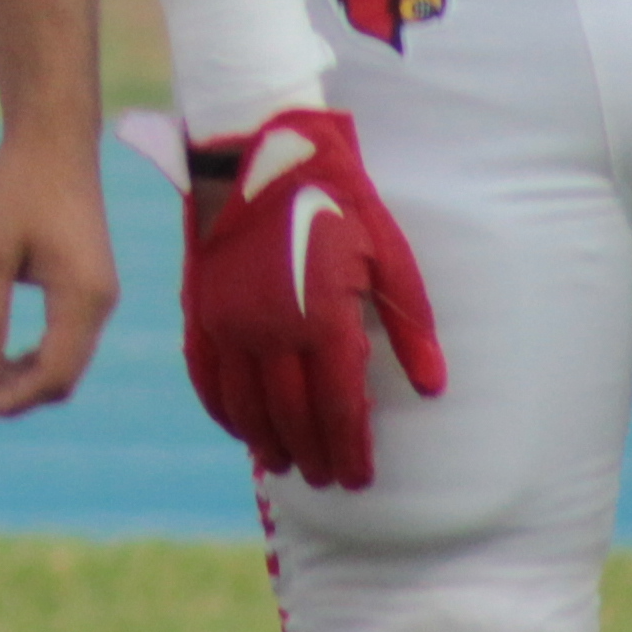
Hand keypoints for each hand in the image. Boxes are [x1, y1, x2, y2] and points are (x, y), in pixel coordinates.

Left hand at [0, 124, 119, 416]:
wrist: (52, 137)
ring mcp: (98, 294)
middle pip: (62, 377)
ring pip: (63, 361)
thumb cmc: (18, 187)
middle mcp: (100, 303)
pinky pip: (63, 339)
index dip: (12, 397)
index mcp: (83, 297)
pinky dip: (30, 354)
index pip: (54, 374)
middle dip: (12, 391)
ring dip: (18, 375)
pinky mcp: (87, 285)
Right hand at [180, 108, 444, 488]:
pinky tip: (241, 428)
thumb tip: (432, 386)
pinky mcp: (200, 309)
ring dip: (268, 442)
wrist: (256, 151)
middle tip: (330, 481)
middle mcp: (271, 330)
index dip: (351, 448)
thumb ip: (409, 326)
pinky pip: (207, 378)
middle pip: (292, 416)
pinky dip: (224, 411)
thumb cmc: (335, 198)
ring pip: (247, 405)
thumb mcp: (388, 253)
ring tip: (286, 465)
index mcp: (322, 318)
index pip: (339, 407)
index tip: (361, 478)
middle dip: (315, 455)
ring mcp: (229, 322)